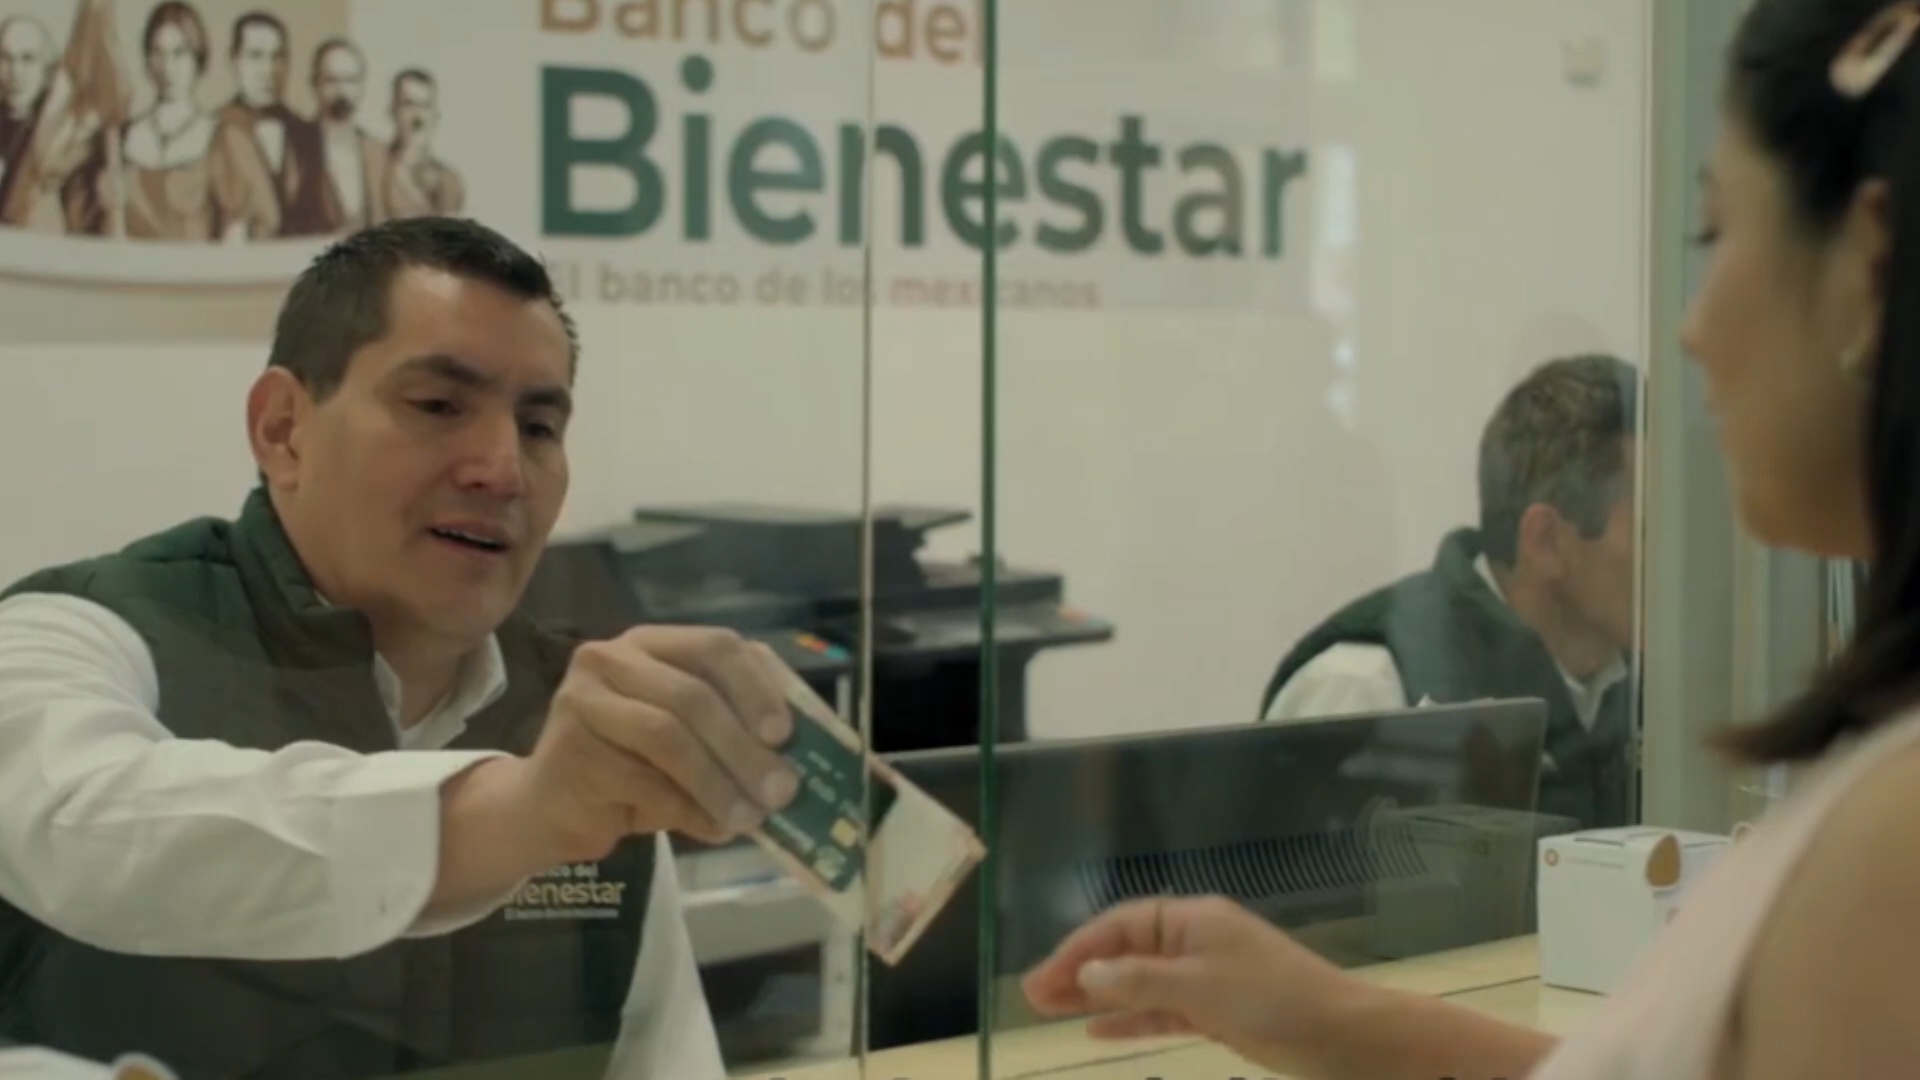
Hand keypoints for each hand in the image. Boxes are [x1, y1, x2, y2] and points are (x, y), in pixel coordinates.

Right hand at [510, 626, 801, 858]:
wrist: (553, 808)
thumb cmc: (634, 766)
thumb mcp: (690, 737)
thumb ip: (733, 726)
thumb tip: (801, 749)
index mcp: (652, 643)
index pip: (714, 646)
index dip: (755, 688)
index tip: (785, 734)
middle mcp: (611, 658)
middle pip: (693, 695)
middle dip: (744, 747)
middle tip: (781, 790)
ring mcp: (583, 700)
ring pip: (668, 737)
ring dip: (719, 782)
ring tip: (750, 817)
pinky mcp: (570, 750)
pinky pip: (644, 781)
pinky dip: (689, 810)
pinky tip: (714, 829)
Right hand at [1022, 896, 1363, 1077]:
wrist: (1344, 1037)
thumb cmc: (1273, 1002)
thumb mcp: (1199, 988)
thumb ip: (1138, 981)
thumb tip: (1086, 974)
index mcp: (1192, 920)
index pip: (1119, 926)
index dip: (1077, 951)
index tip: (1040, 980)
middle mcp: (1195, 942)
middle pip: (1124, 951)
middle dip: (1078, 972)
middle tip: (1030, 997)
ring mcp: (1208, 977)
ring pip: (1139, 983)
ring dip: (1096, 997)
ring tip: (1050, 1013)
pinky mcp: (1219, 1010)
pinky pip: (1162, 1009)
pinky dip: (1131, 1017)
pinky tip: (1098, 1030)